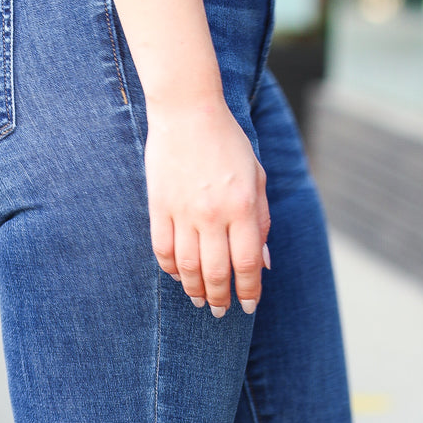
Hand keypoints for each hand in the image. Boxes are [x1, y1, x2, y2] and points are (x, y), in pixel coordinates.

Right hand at [145, 97, 269, 314]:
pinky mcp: (159, 206)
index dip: (248, 291)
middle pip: (216, 272)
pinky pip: (163, 249)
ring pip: (187, 267)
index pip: (247, 264)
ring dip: (194, 289)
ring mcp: (183, 211)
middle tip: (221, 311)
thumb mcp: (256, 178)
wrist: (187, 111)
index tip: (248, 306)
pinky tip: (177, 276)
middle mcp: (213, 213)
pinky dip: (170, 268)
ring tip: (200, 300)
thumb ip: (261, 222)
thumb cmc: (229, 144)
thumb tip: (263, 264)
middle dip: (221, 298)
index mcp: (242, 206)